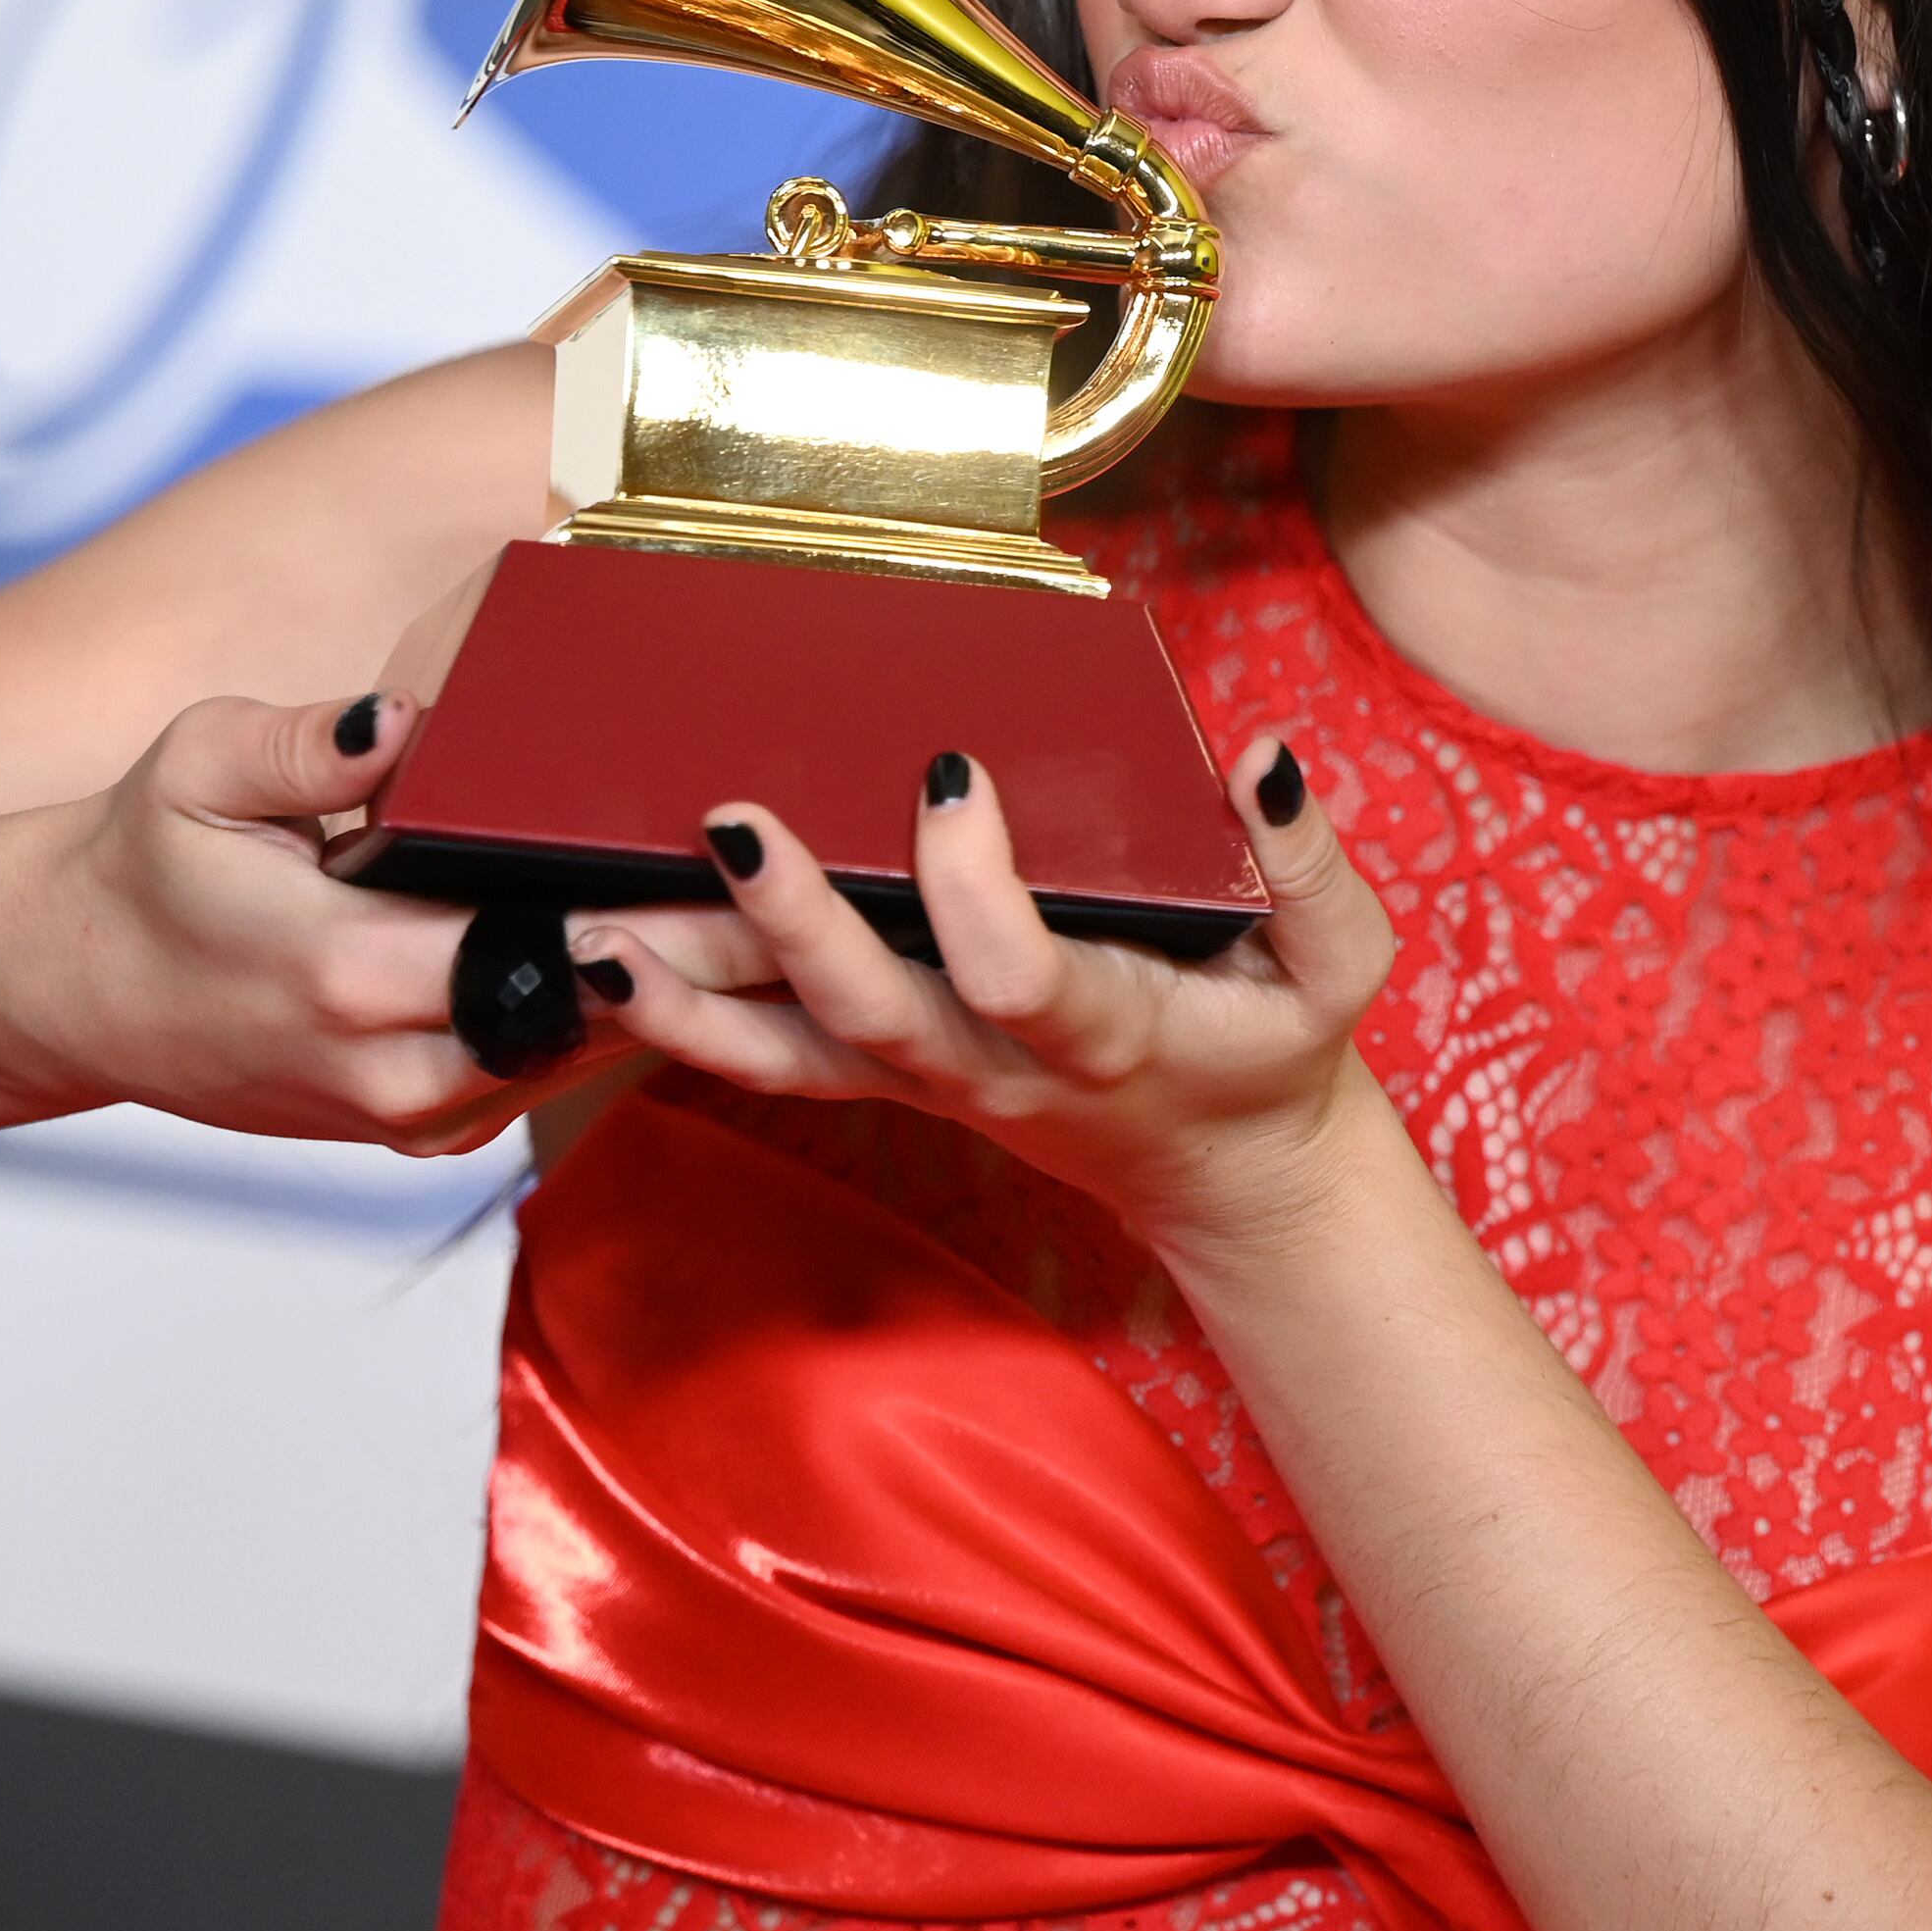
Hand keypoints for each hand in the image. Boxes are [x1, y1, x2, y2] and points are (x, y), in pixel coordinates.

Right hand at [30, 688, 754, 1156]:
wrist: (69, 991)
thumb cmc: (139, 864)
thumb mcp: (195, 766)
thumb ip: (305, 743)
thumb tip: (400, 718)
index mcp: (349, 970)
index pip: (545, 941)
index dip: (661, 912)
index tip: (760, 867)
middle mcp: (395, 1065)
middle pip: (595, 1014)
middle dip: (714, 961)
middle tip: (835, 904)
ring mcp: (408, 1113)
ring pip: (584, 1058)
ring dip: (683, 1001)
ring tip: (805, 934)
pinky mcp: (416, 1130)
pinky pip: (545, 1077)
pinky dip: (618, 1027)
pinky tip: (706, 974)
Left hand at [584, 739, 1395, 1252]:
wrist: (1229, 1174)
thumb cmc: (1274, 1046)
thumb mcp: (1338, 966)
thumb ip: (1313, 867)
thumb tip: (1263, 756)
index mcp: (1108, 1032)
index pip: (1023, 974)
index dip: (974, 886)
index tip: (948, 772)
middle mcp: (998, 1070)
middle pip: (878, 1013)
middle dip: (798, 926)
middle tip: (734, 823)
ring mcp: (931, 1084)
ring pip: (794, 1052)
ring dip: (692, 995)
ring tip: (592, 925)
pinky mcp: (888, 1082)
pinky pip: (770, 1063)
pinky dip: (681, 1023)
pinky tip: (599, 966)